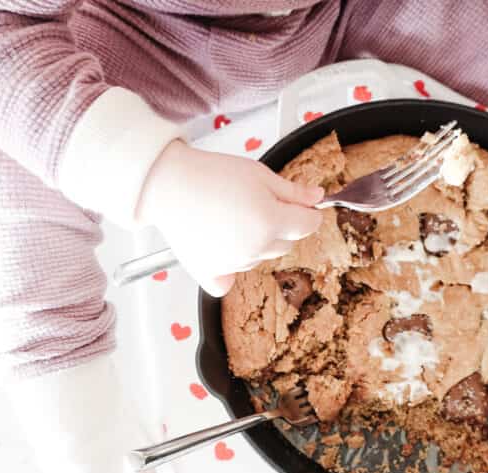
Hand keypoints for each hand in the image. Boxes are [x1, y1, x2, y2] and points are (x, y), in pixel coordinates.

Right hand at [137, 140, 323, 295]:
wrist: (170, 184)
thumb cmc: (212, 175)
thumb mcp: (260, 174)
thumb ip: (293, 192)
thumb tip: (317, 198)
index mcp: (270, 222)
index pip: (308, 225)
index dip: (309, 213)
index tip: (302, 206)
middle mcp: (254, 249)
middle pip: (286, 244)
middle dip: (280, 226)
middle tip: (256, 204)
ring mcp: (233, 265)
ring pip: (260, 257)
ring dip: (256, 242)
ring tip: (231, 217)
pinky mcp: (210, 273)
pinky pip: (229, 282)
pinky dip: (230, 271)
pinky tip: (223, 251)